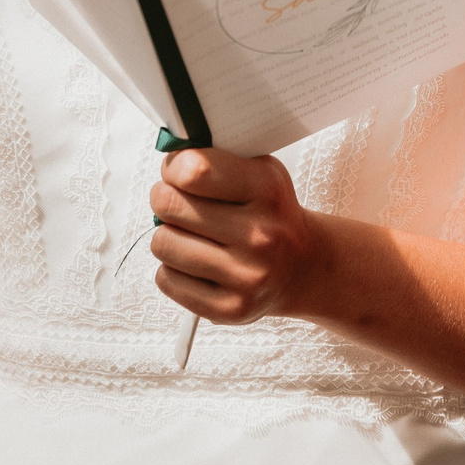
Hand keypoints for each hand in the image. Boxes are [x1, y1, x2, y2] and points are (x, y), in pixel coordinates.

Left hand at [147, 148, 324, 325]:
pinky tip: (198, 263)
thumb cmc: (269, 213)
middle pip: (169, 205)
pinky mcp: (230, 309)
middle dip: (166, 200)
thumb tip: (168, 156)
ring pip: (163, 244)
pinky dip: (173, 269)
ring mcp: (246, 276)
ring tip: (192, 235)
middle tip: (179, 204)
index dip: (174, 168)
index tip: (179, 173)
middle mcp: (260, 235)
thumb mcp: (257, 170)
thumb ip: (214, 157)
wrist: (302, 266)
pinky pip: (166, 280)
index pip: (193, 170)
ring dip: (169, 236)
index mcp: (266, 190)